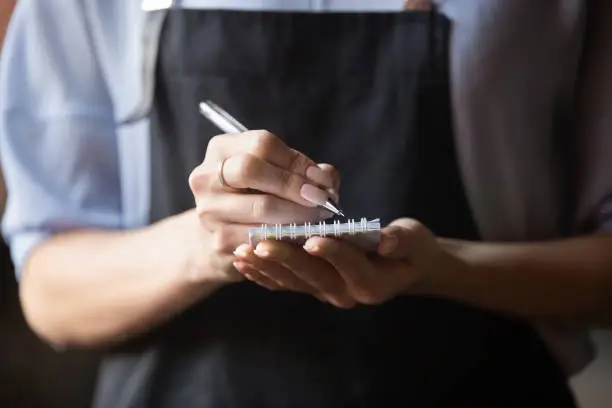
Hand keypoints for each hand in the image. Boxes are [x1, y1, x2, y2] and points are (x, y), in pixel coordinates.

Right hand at [187, 130, 339, 282]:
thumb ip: (303, 170)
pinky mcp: (219, 240)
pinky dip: (289, 235)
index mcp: (221, 149)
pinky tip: (303, 235)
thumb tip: (327, 179)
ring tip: (318, 217)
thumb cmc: (253, 197)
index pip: (262, 144)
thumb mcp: (273, 174)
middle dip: (294, 185)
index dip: (297, 161)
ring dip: (299, 212)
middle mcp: (206, 176)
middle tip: (321, 199)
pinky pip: (262, 236)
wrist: (220, 235)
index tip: (322, 179)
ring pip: (261, 206)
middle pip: (251, 169)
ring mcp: (209, 210)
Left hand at [232, 218, 444, 307]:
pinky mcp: (312, 288)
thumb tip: (386, 240)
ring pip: (293, 282)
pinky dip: (262, 275)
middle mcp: (346, 294)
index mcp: (372, 283)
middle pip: (314, 277)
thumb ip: (402, 241)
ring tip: (242, 251)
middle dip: (287, 259)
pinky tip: (241, 262)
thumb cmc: (410, 250)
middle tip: (262, 243)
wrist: (403, 268)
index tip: (313, 237)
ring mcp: (326, 294)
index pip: (351, 267)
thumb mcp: (415, 241)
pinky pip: (284, 284)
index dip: (333, 252)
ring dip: (266, 267)